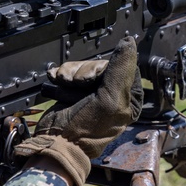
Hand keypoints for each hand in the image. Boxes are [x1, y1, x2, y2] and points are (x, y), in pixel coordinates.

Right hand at [15, 37, 141, 185]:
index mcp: (129, 98)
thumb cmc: (84, 130)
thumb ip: (121, 70)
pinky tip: (57, 83)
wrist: (55, 143)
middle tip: (76, 85)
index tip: (93, 80)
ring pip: (83, 66)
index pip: (122, 65)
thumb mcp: (109, 99)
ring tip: (64, 86)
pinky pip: (70, 71)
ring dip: (70, 73)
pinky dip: (61, 75)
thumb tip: (130, 42)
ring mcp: (92, 92)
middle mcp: (113, 94)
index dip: (103, 68)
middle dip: (83, 71)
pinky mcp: (74, 91)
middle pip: (100, 63)